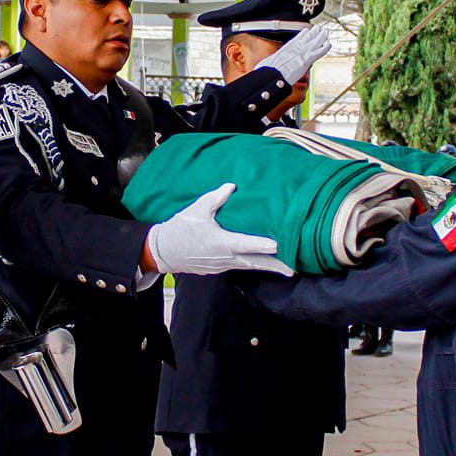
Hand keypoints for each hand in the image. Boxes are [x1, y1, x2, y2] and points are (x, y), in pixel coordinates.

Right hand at [145, 183, 292, 276]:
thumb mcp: (197, 210)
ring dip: (266, 267)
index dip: (264, 244)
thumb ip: (216, 198)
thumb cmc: (180, 229)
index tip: (279, 245)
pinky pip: (238, 266)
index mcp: (222, 242)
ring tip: (284, 269)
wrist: (163, 251)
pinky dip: (251, 264)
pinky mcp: (217, 268)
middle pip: (255, 262)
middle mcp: (225, 257)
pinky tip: (259, 261)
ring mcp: (222, 265)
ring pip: (248, 266)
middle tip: (292, 269)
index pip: (248, 244)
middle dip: (275, 266)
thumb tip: (232, 186)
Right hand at [257, 25, 331, 83]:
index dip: (302, 35)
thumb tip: (263, 70)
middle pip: (305, 39)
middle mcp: (293, 49)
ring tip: (325, 31)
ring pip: (313, 42)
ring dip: (320, 37)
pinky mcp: (305, 60)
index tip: (306, 30)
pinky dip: (323, 48)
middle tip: (318, 28)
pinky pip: (317, 52)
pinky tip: (328, 44)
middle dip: (313, 33)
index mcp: (285, 50)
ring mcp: (300, 53)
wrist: (271, 76)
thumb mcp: (265, 65)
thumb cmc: (266, 73)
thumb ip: (269, 65)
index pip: (295, 40)